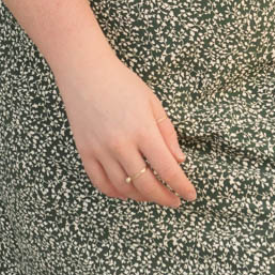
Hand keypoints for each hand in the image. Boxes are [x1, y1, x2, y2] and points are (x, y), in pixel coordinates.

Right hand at [54, 53, 196, 206]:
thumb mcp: (153, 102)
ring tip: (153, 195)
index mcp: (143, 130)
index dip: (182, 186)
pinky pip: (101, 183)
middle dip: (164, 198)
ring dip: (142, 197)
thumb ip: (167, 133)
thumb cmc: (122, 84)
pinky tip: (127, 192)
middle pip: (146, 184)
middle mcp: (121, 144)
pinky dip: (116, 193)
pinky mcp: (85, 152)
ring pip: (124, 187)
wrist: (84, 72)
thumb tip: (179, 161)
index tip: (190, 195)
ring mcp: (100, 150)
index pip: (168, 168)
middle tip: (174, 201)